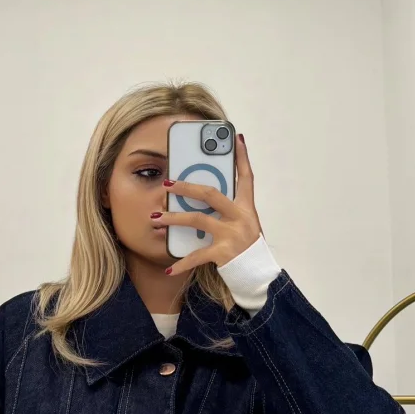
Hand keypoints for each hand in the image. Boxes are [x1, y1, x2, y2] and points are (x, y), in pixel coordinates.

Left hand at [157, 132, 262, 276]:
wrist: (258, 274)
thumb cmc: (247, 247)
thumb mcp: (243, 224)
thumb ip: (227, 209)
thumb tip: (201, 194)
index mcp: (247, 208)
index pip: (246, 177)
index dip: (242, 157)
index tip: (235, 139)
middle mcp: (241, 218)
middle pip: (211, 194)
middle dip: (187, 187)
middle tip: (168, 183)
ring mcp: (232, 235)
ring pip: (197, 219)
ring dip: (173, 218)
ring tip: (155, 217)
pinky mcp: (224, 253)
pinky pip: (197, 256)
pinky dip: (181, 263)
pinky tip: (168, 268)